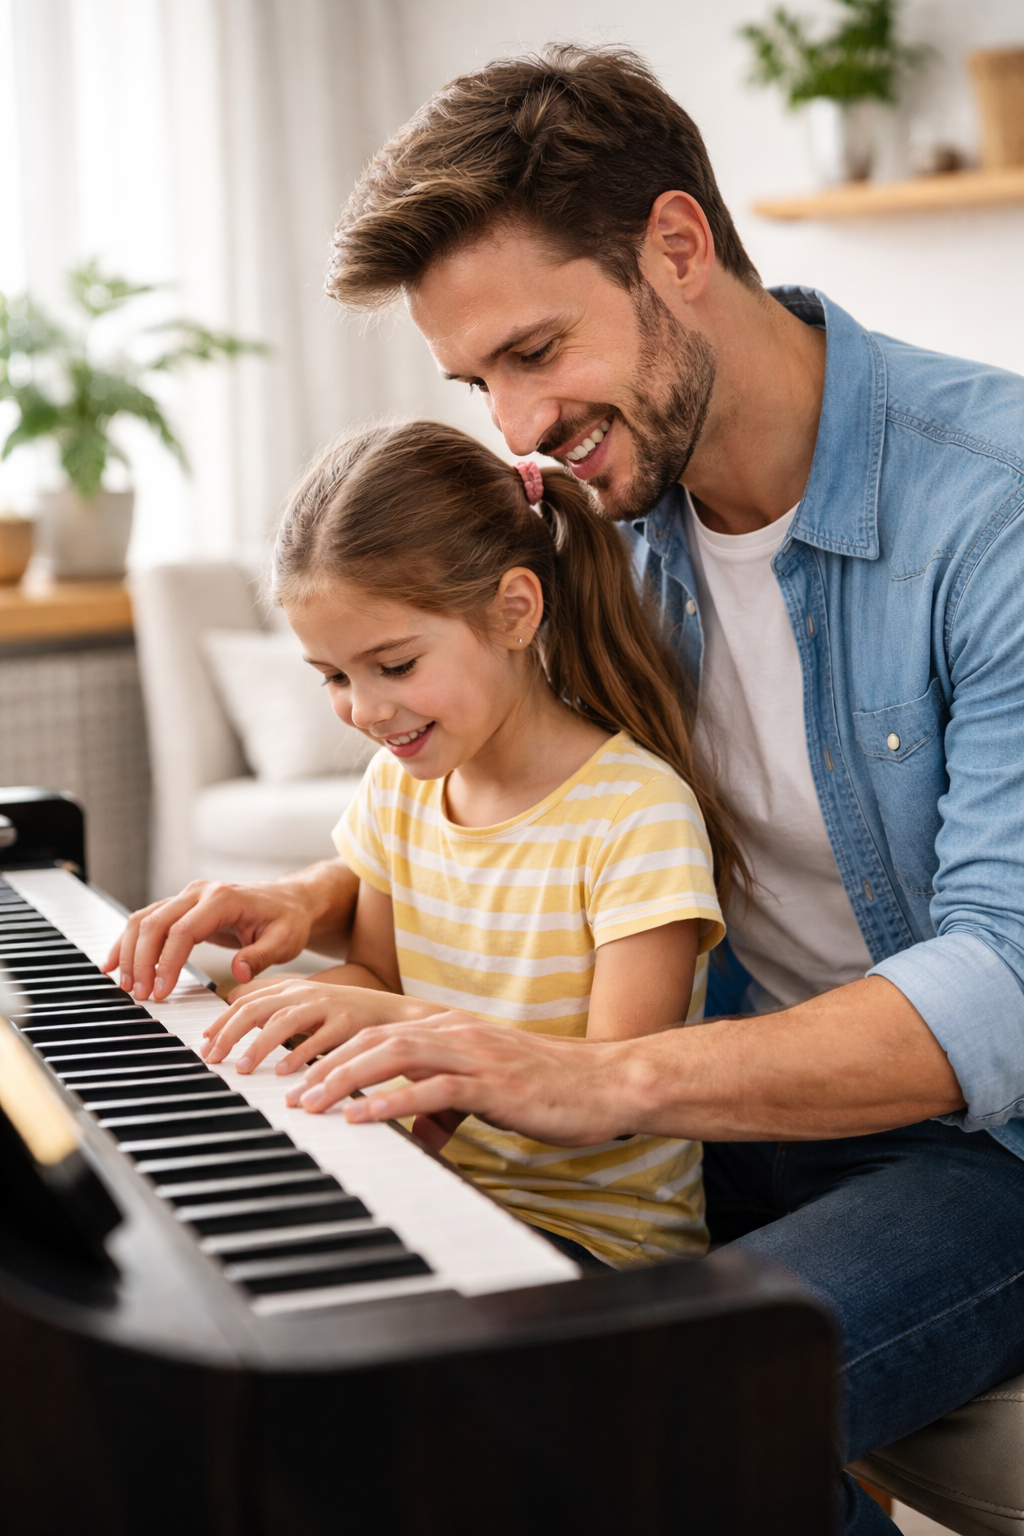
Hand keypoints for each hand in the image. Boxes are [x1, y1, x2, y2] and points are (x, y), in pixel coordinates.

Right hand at [101, 878, 325, 1000]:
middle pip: (155, 923)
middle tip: (139, 995)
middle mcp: (199, 893)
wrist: (289, 901)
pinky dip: (127, 942)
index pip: (183, 931)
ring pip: (143, 920)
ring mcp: (187, 897)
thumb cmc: (288, 921)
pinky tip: (112, 964)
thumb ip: (261, 956)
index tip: (162, 992)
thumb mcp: (285, 941)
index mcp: (223, 899)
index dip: (168, 963)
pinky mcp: (180, 906)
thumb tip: (238, 973)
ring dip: (129, 953)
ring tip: (126, 986)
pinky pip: (146, 921)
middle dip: (141, 961)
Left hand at [200, 981, 424, 1074]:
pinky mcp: (349, 1022)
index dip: (222, 1021)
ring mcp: (328, 1006)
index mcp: (293, 988)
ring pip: (284, 1022)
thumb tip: (235, 1010)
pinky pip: (319, 1039)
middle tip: (213, 1057)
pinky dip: (300, 1055)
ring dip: (260, 1046)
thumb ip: (275, 1006)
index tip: (204, 1043)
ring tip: (243, 1068)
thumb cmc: (348, 1013)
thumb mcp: (308, 1004)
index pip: (248, 1000)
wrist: (396, 1013)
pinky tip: (284, 1072)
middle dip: (230, 1032)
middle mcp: (307, 993)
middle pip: (259, 1008)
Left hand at [283, 1012, 635, 1146]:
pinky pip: (435, 1089)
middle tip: (285, 1089)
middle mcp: (457, 1033)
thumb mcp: (489, 1094)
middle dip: (324, 1061)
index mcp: (452, 1032)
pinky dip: (394, 1100)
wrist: (609, 1084)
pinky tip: (363, 1116)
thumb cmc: (552, 1089)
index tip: (296, 1071)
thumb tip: (420, 1137)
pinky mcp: (495, 1082)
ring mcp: (476, 1054)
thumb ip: (449, 1109)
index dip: (333, 1048)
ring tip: (308, 1101)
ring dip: (345, 1077)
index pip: (379, 1031)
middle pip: (374, 1036)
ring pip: (395, 1054)